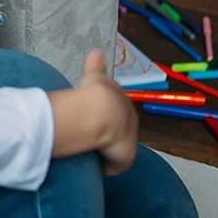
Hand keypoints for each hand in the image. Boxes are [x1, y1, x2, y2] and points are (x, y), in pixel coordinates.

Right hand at [48, 50, 138, 176]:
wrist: (101, 113)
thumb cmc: (96, 95)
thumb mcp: (95, 76)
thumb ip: (96, 66)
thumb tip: (95, 51)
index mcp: (124, 103)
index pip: (117, 112)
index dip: (105, 116)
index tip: (94, 119)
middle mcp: (130, 122)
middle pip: (118, 132)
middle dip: (106, 136)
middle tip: (88, 136)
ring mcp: (128, 141)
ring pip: (115, 149)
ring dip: (104, 151)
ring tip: (88, 150)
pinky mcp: (124, 158)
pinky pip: (113, 165)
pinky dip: (103, 166)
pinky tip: (90, 163)